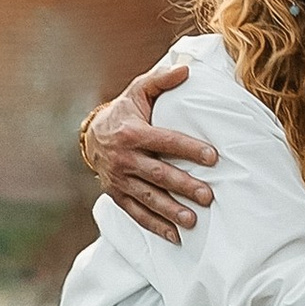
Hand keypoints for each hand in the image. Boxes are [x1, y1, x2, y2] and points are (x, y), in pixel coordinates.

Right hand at [88, 59, 219, 239]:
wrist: (91, 136)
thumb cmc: (124, 112)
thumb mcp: (137, 91)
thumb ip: (160, 80)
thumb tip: (186, 69)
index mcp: (132, 132)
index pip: (165, 141)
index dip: (189, 148)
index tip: (213, 157)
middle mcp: (124, 158)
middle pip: (158, 174)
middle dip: (183, 185)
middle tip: (208, 195)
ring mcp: (119, 179)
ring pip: (148, 197)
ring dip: (170, 210)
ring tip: (193, 220)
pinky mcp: (117, 195)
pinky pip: (137, 213)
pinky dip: (155, 226)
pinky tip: (175, 236)